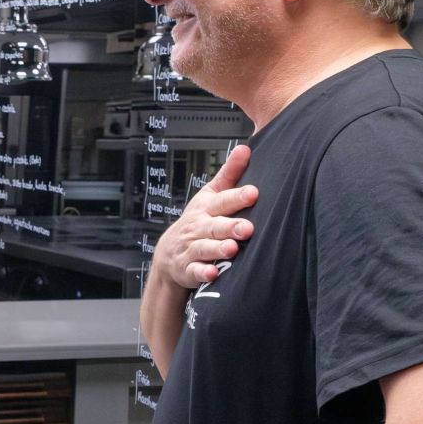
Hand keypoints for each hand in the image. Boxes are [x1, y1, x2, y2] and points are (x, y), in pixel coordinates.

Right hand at [153, 145, 257, 291]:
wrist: (170, 253)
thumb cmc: (197, 221)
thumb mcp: (210, 195)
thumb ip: (230, 173)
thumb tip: (246, 148)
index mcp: (206, 208)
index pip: (223, 200)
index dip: (237, 197)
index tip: (253, 193)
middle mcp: (198, 227)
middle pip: (214, 225)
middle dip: (229, 226)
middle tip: (248, 227)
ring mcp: (191, 247)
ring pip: (204, 247)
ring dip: (217, 248)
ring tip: (231, 248)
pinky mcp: (188, 268)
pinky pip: (194, 270)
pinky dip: (202, 273)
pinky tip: (212, 274)